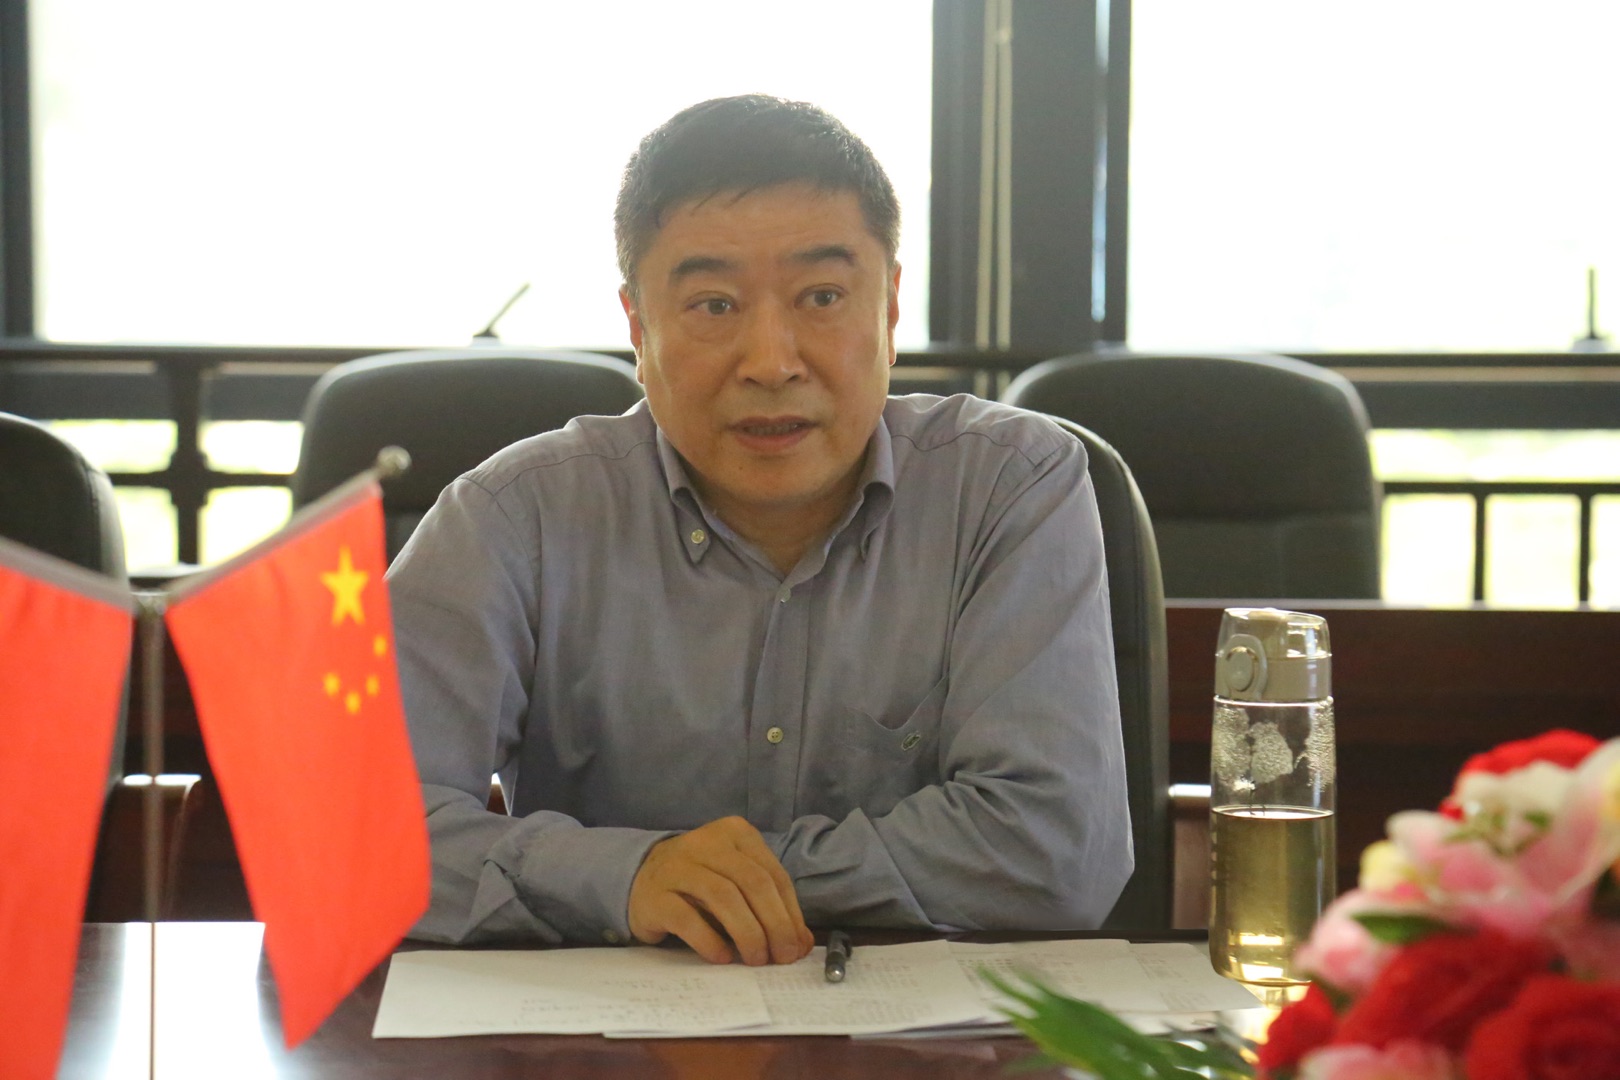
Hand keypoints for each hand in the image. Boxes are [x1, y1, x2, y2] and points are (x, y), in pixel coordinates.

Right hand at [628, 816, 813, 965]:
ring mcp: (677, 866)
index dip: (791, 913)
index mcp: (735, 833)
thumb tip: (800, 943)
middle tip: (782, 957)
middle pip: (754, 883)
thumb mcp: (737, 886)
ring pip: (724, 897)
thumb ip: (769, 907)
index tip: (797, 945)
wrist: (639, 880)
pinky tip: (722, 957)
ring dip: (748, 933)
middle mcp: (706, 842)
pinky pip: (687, 918)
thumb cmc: (699, 885)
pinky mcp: (654, 895)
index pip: (773, 874)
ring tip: (756, 959)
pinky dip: (710, 941)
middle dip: (775, 925)